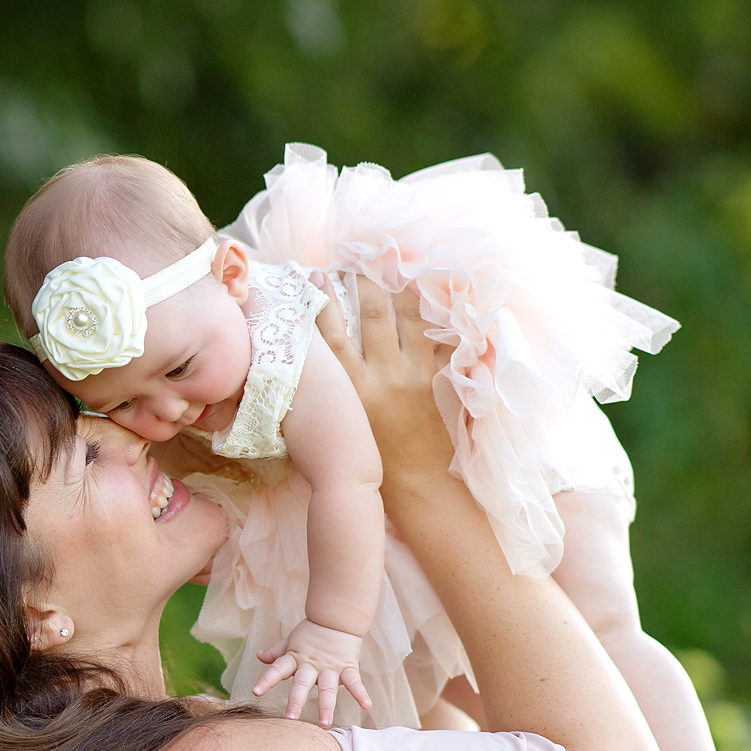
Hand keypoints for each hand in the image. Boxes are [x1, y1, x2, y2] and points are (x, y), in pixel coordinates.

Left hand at [253, 618, 371, 724]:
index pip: (278, 669)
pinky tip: (367, 705)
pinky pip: (354, 681)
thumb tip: (259, 656)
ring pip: (327, 688)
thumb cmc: (312, 632)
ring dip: (326, 706)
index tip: (256, 691)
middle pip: (302, 684)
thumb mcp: (291, 642)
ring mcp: (330, 667)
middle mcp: (311, 665)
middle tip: (290, 719)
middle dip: (296, 701)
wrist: (337, 617)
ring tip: (325, 723)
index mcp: (295, 658)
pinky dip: (361, 693)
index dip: (267, 680)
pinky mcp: (348, 667)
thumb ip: (276, 652)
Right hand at [312, 279, 453, 486]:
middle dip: (364, 281)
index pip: (330, 333)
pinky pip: (438, 336)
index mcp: (350, 389)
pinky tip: (431, 298)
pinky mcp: (436, 377)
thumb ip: (328, 390)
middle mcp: (381, 375)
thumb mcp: (339, 422)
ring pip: (409, 315)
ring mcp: (413, 373)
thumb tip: (312, 359)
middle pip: (373, 311)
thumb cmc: (370, 459)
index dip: (321, 300)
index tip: (316, 277)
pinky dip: (435, 315)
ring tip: (392, 273)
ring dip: (399, 289)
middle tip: (356, 266)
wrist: (416, 484)